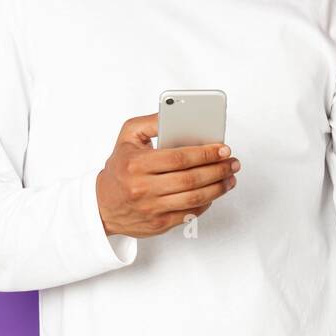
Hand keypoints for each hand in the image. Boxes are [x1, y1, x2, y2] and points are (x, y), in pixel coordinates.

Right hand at [95, 113, 239, 237]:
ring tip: (230, 177)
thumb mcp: (128, 137)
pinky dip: (206, 202)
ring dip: (218, 187)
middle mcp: (143, 188)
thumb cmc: (119, 168)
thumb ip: (151, 122)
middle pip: (190, 179)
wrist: (102, 205)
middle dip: (218, 169)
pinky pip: (190, 213)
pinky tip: (214, 191)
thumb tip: (176, 112)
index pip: (178, 158)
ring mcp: (151, 208)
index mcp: (136, 164)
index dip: (205, 154)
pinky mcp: (159, 224)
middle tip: (232, 162)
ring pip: (194, 198)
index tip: (222, 149)